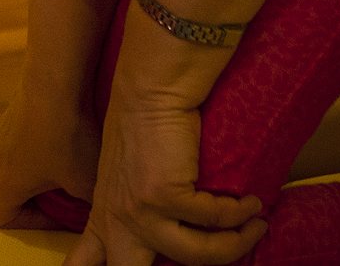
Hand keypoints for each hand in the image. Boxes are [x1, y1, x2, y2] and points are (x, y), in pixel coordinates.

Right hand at [0, 85, 101, 230]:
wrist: (56, 80)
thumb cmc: (66, 136)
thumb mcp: (86, 181)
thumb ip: (89, 206)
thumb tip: (97, 210)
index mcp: (6, 183)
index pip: (2, 218)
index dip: (30, 225)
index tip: (60, 216)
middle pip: (12, 191)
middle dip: (43, 197)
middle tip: (72, 193)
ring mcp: (3, 132)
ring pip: (20, 164)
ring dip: (44, 170)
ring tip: (73, 163)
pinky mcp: (14, 111)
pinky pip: (25, 139)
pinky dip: (44, 146)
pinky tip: (70, 135)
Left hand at [71, 92, 263, 265]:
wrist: (149, 91)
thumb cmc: (140, 127)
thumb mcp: (120, 177)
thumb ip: (129, 209)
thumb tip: (163, 237)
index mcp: (104, 218)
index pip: (84, 262)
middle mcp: (118, 220)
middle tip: (216, 250)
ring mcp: (141, 210)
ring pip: (197, 254)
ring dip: (233, 245)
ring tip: (255, 229)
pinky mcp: (166, 195)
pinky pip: (215, 218)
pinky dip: (239, 214)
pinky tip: (251, 205)